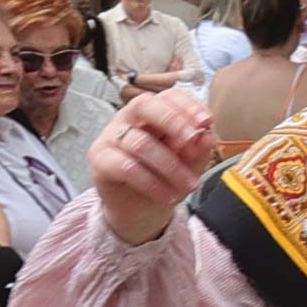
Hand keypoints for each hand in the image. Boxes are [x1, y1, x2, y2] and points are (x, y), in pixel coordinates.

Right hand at [89, 85, 216, 242]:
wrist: (141, 210)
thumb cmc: (165, 178)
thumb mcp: (189, 163)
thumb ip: (197, 148)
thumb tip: (206, 136)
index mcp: (152, 112)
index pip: (167, 96)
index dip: (187, 105)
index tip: (206, 122)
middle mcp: (127, 118)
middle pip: (144, 105)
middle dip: (173, 120)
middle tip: (192, 140)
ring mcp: (110, 137)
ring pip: (140, 143)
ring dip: (171, 167)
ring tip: (189, 186)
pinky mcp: (100, 161)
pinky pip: (126, 167)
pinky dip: (152, 183)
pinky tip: (168, 196)